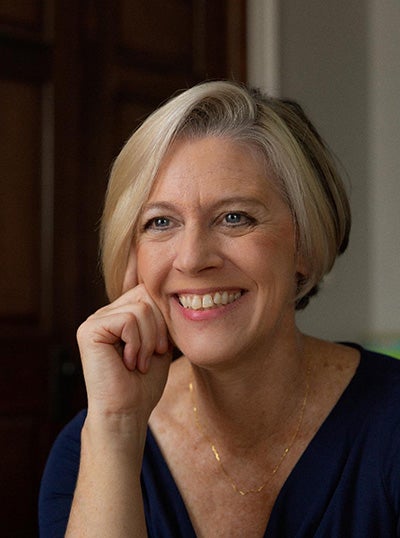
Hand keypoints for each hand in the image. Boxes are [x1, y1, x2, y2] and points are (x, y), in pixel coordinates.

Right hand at [76, 284, 171, 425]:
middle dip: (159, 328)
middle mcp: (105, 313)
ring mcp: (95, 320)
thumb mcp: (160, 342)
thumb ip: (160, 316)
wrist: (128, 412)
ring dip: (149, 341)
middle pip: (146, 295)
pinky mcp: (89, 330)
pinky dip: (137, 344)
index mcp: (120, 315)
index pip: (150, 292)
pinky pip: (127, 320)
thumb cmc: (144, 383)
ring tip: (139, 363)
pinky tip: (128, 362)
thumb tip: (171, 289)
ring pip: (140, 309)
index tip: (162, 347)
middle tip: (153, 355)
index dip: (164, 317)